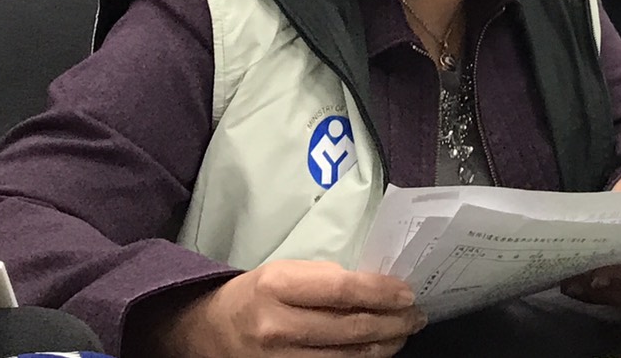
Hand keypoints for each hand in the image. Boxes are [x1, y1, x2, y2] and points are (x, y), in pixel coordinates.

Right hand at [146, 259, 423, 357]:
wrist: (204, 332)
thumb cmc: (254, 295)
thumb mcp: (285, 272)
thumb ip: (328, 280)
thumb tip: (379, 289)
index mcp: (278, 286)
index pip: (345, 291)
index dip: (383, 293)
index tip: (408, 293)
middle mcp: (277, 327)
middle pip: (352, 330)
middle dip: (394, 323)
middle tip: (416, 316)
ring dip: (384, 347)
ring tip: (402, 334)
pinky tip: (375, 353)